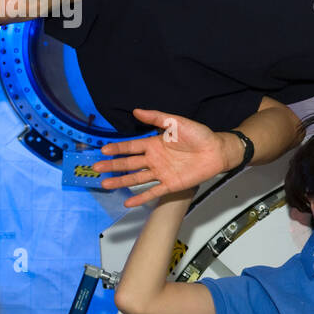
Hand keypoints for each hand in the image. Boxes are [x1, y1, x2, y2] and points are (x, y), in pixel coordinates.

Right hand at [94, 109, 232, 206]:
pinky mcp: (171, 184)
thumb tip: (137, 111)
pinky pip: (153, 191)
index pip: (131, 147)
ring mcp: (161, 173)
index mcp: (154, 144)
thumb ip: (157, 117)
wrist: (216, 151)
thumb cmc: (199, 135)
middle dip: (113, 166)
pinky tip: (128, 202)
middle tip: (97, 168)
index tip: (103, 150)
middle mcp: (155, 159)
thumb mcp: (176, 122)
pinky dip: (141, 197)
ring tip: (105, 184)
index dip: (117, 148)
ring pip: (136, 178)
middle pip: (129, 163)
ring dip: (121, 181)